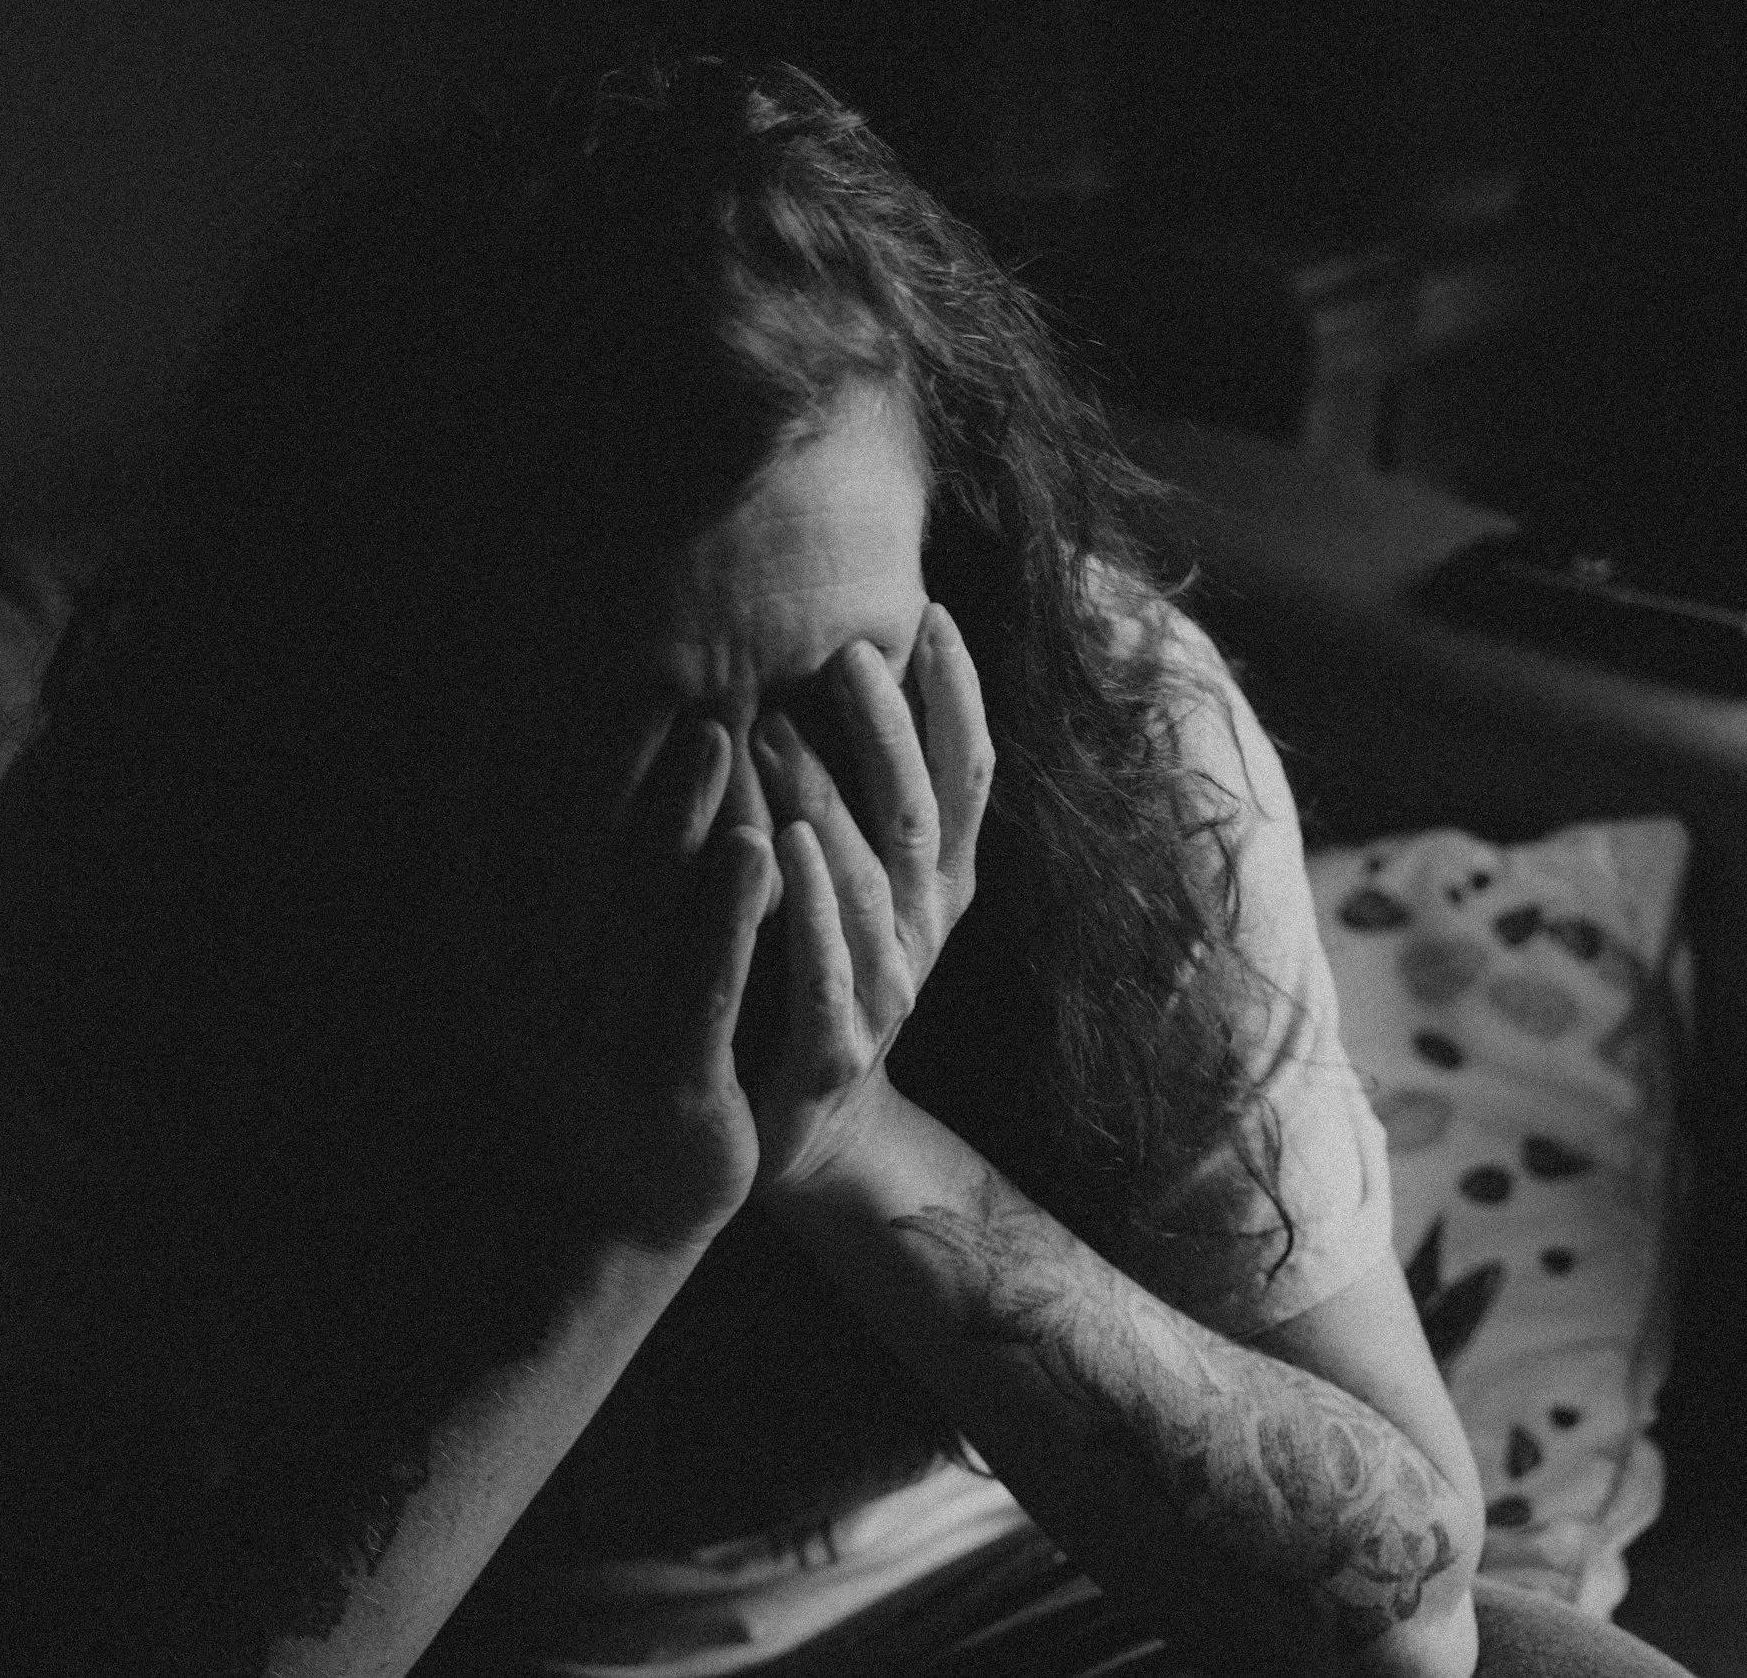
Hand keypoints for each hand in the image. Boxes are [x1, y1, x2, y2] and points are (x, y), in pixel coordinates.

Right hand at [529, 712, 774, 1253]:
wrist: (612, 1219)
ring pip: (643, 913)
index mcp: (496, 971)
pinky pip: (704, 981)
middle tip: (659, 674)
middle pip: (583, 861)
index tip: (526, 670)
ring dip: (681, 817)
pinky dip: (730, 909)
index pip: (489, 846)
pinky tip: (765, 842)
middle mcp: (537, 1004)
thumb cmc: (586, 1070)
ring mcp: (599, 1049)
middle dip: (622, 767)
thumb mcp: (530, 984)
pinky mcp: (671, 1086)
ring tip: (717, 732)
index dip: (508, 759)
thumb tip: (492, 769)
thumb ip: (517, 889)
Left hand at [747, 601, 993, 1195]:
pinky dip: (808, 907)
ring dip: (826, 802)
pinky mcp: (832, 1050)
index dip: (959, 696)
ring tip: (778, 731)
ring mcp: (886, 992)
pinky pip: (827, 971)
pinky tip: (781, 849)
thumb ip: (867, 797)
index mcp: (938, 885)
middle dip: (888, 729)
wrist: (812, 1135)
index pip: (967, 775)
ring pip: (869, 884)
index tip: (932, 611)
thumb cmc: (822, 980)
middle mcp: (923, 931)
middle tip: (845, 652)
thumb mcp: (863, 885)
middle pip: (919, 814)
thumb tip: (851, 664)